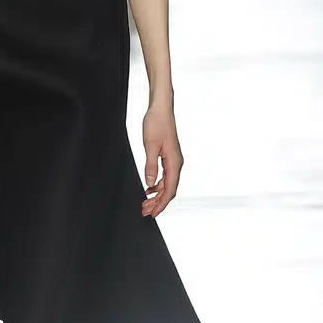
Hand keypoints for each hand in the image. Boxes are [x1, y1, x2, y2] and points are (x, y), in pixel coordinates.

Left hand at [142, 101, 183, 216]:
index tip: (153, 213)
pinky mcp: (168, 156)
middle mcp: (176, 163)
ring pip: (166, 184)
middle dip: (158, 202)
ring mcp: (173, 160)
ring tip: (145, 202)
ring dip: (156, 195)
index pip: (170, 190)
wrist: (160, 109)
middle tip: (145, 211)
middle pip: (169, 189)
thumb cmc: (157, 123)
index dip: (161, 204)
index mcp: (174, 162)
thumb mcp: (150, 146)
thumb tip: (149, 183)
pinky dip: (156, 185)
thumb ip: (150, 166)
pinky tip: (149, 188)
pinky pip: (164, 176)